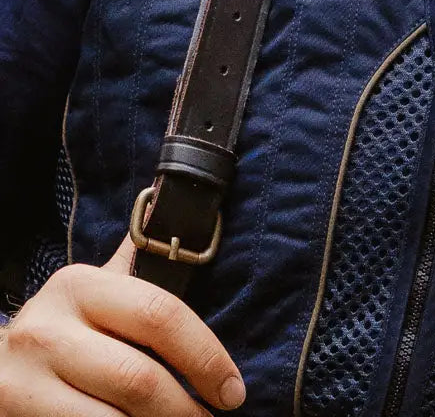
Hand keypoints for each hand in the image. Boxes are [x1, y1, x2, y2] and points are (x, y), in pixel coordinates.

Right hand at [0, 237, 245, 414]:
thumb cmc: (65, 329)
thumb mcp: (96, 293)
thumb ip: (139, 268)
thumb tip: (184, 217)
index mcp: (81, 287)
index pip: (161, 315)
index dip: (206, 356)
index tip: (233, 389)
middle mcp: (46, 330)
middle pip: (139, 378)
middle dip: (184, 409)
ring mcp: (22, 381)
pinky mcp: (11, 416)